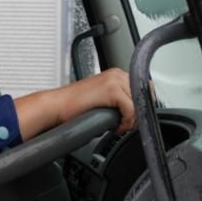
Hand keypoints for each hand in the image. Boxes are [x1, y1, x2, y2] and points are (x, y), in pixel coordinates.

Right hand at [13, 68, 134, 140]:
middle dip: (137, 115)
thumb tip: (139, 111)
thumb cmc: (75, 106)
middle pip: (144, 97)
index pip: (144, 89)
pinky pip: (131, 111)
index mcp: (116, 74)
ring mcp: (114, 80)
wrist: (57, 106)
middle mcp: (117, 74)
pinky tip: (113, 126)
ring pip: (139, 104)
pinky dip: (125, 123)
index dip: (140, 107)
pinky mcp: (111, 90)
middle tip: (122, 124)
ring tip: (116, 125)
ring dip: (131, 120)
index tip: (130, 119)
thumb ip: (121, 100)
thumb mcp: (103, 99)